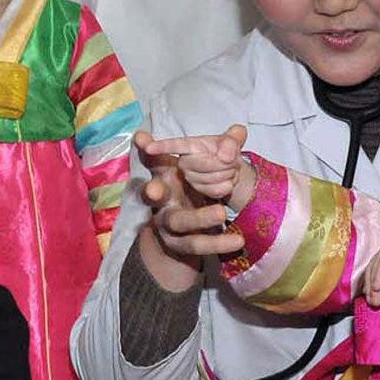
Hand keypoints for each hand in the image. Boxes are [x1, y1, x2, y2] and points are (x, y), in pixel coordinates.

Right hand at [134, 130, 245, 266]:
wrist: (191, 230)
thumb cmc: (199, 186)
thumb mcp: (212, 164)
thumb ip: (227, 145)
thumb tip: (237, 135)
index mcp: (163, 175)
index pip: (153, 161)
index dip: (147, 151)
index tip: (142, 138)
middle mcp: (160, 199)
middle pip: (151, 195)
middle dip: (151, 191)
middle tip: (154, 190)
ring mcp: (167, 223)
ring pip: (178, 221)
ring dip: (199, 217)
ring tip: (221, 213)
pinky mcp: (180, 245)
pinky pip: (196, 244)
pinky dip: (217, 243)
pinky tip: (237, 240)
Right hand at [364, 218, 379, 307]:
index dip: (378, 277)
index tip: (376, 291)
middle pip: (375, 265)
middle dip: (371, 284)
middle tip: (373, 302)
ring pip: (374, 266)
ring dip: (370, 283)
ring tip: (370, 299)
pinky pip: (379, 266)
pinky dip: (375, 278)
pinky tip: (374, 289)